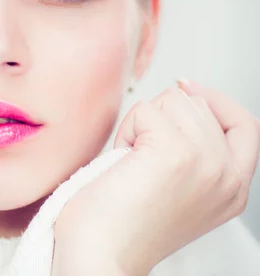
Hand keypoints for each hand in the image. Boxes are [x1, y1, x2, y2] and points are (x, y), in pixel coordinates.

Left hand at [52, 80, 259, 274]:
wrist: (100, 256)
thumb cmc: (123, 226)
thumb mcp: (179, 191)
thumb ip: (197, 155)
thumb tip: (183, 97)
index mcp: (234, 189)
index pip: (244, 123)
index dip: (214, 99)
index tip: (184, 88)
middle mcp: (228, 176)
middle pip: (198, 105)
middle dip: (160, 119)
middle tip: (140, 161)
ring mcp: (205, 162)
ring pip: (172, 101)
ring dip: (141, 125)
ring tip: (131, 163)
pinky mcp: (175, 151)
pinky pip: (145, 110)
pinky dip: (125, 130)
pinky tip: (121, 161)